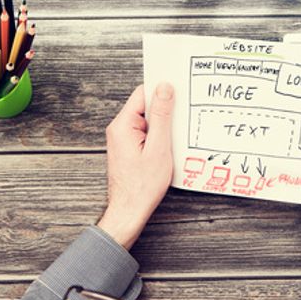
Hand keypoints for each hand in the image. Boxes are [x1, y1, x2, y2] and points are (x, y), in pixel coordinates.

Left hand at [97, 83, 175, 249]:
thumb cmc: (142, 185)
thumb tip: (164, 88)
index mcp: (123, 125)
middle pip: (145, 106)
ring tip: (174, 139)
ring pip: (148, 121)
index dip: (162, 91)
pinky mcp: (129, 148)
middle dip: (165, 110)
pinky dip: (159, 137)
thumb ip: (161, 116)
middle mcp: (119, 129)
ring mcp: (123, 139)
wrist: (129, 211)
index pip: (143, 94)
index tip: (179, 91)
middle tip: (181, 119)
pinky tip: (168, 147)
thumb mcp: (158, 147)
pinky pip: (146, 133)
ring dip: (163, 126)